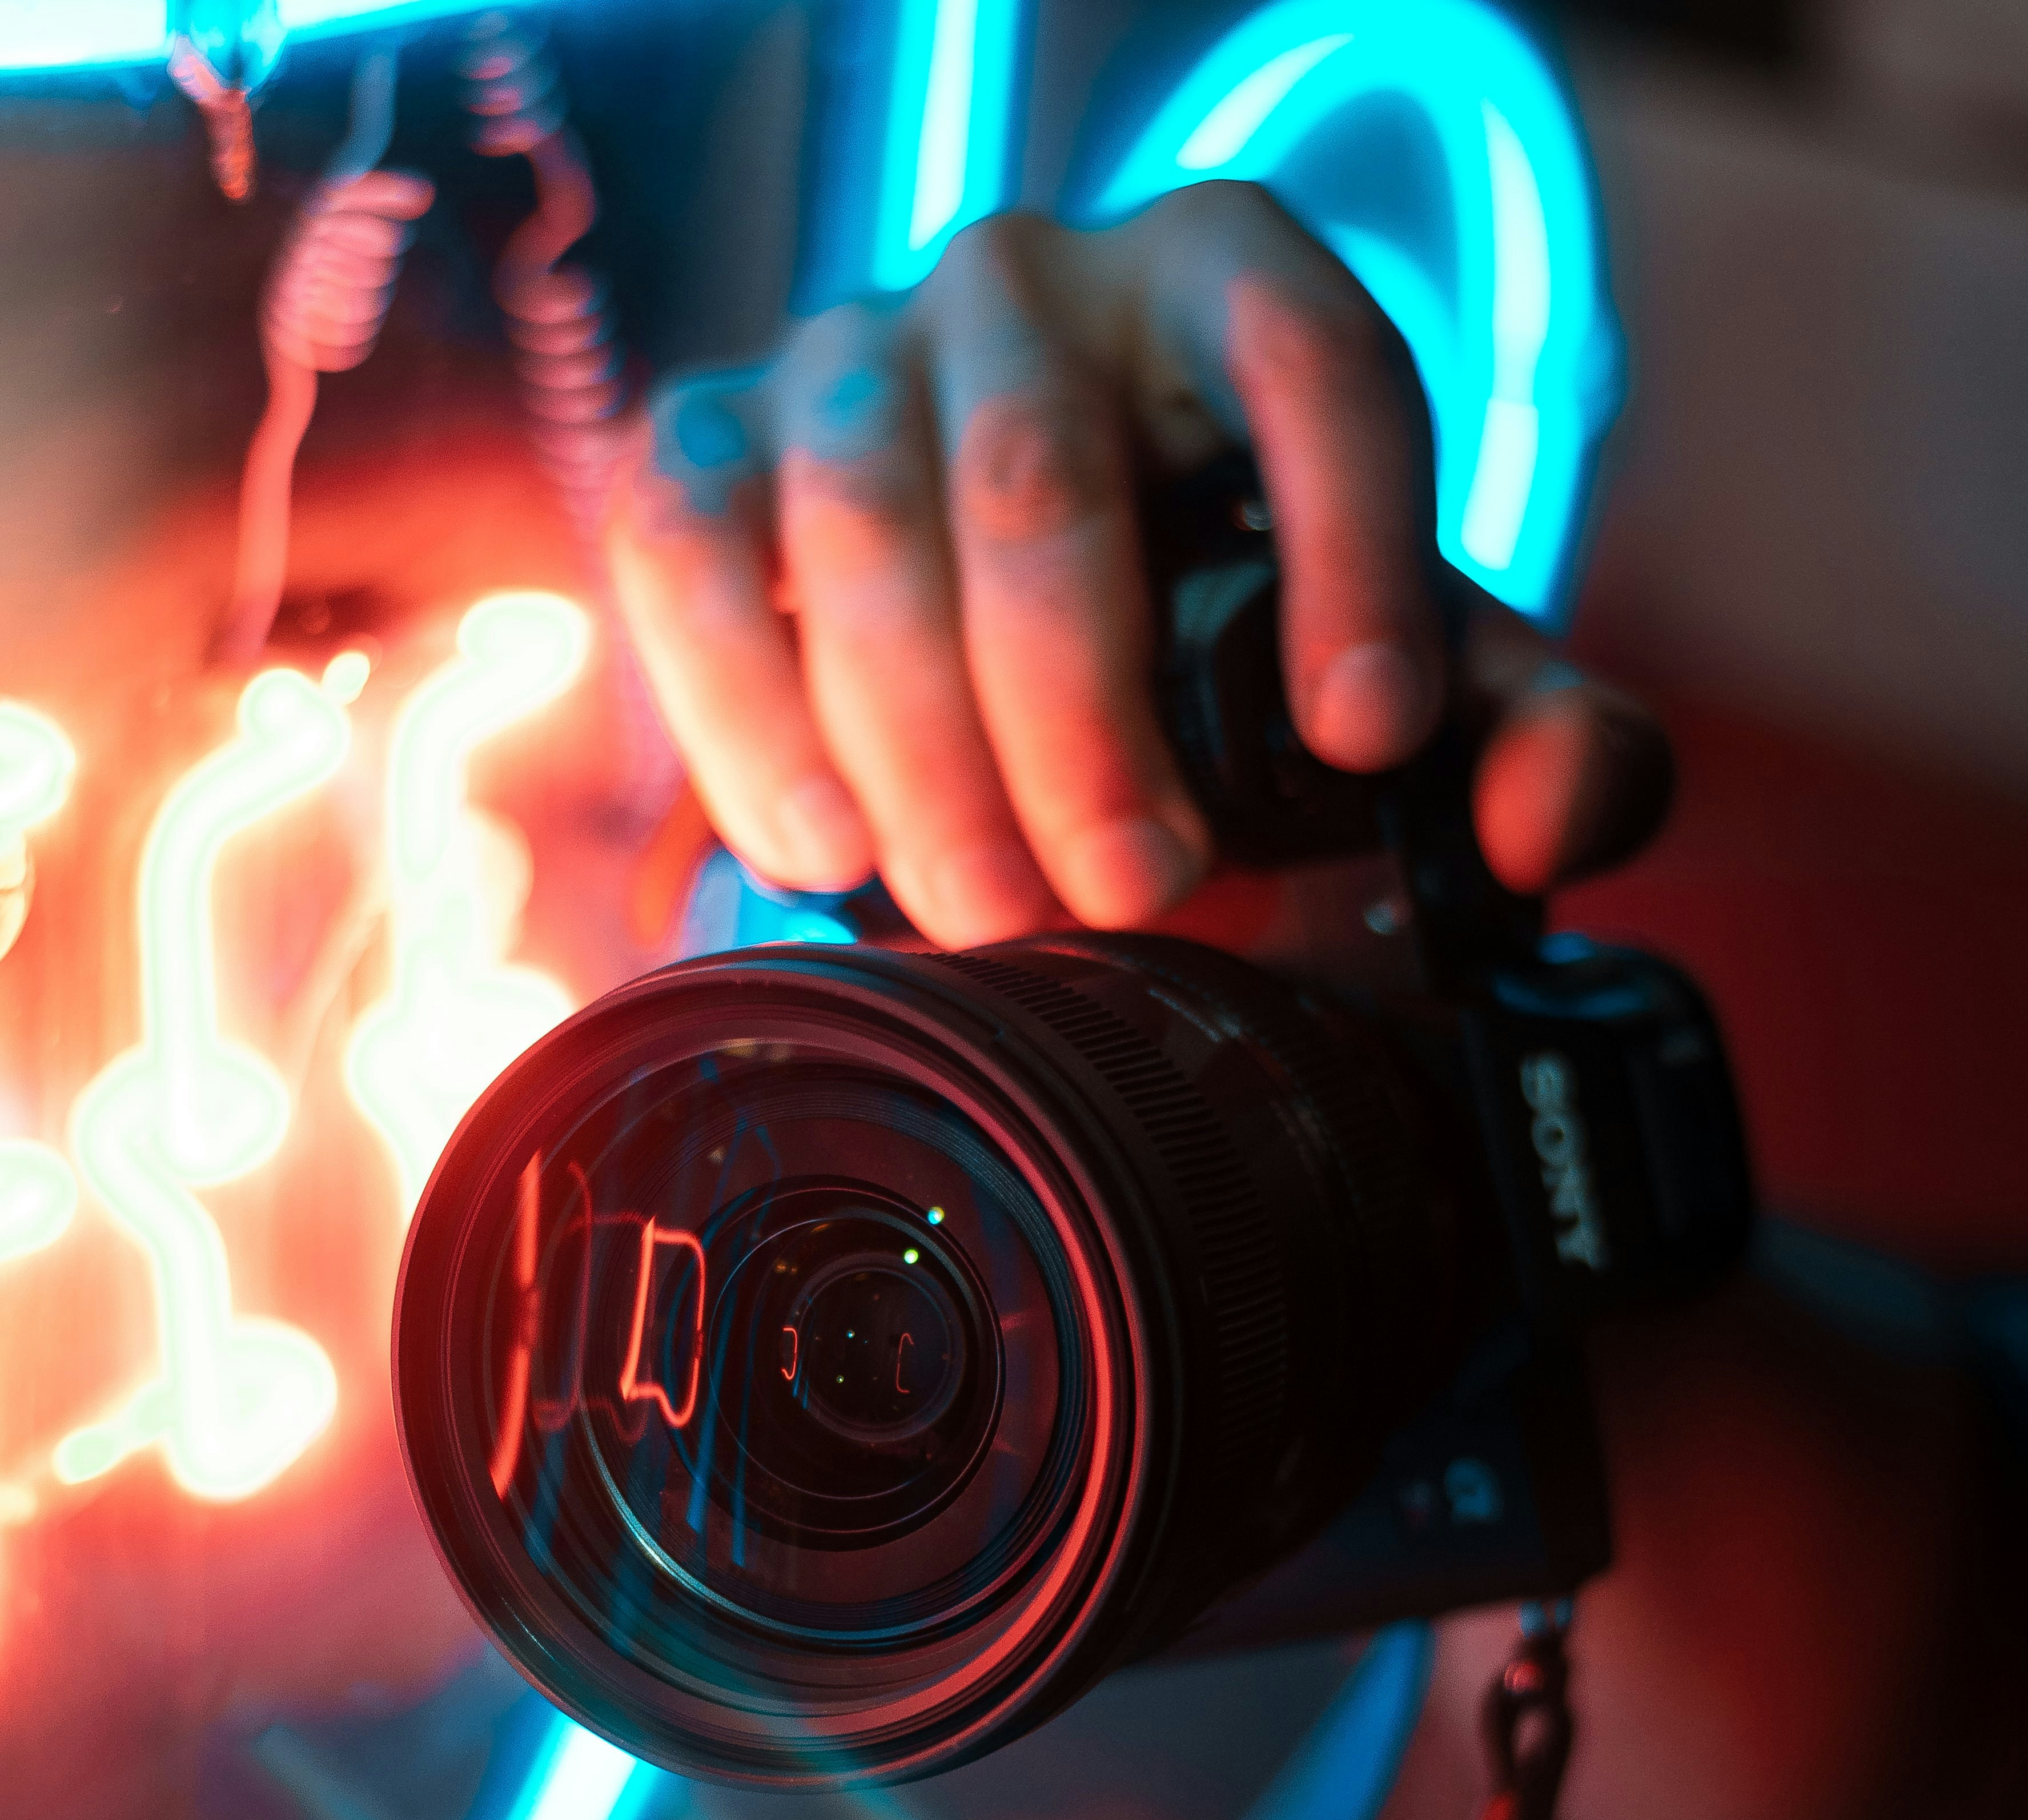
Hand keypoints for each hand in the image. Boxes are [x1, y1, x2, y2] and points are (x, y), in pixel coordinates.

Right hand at [610, 185, 1672, 948]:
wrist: (1028, 664)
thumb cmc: (1240, 671)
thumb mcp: (1414, 703)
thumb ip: (1541, 745)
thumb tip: (1556, 808)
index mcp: (1229, 289)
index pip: (1315, 359)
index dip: (1352, 542)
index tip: (1364, 736)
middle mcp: (1032, 287)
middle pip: (1042, 477)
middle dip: (1082, 719)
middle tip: (1136, 891)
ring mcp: (851, 355)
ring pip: (859, 526)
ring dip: (923, 749)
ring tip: (989, 912)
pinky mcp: (709, 449)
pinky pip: (684, 553)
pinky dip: (744, 715)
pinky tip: (820, 852)